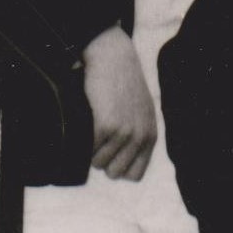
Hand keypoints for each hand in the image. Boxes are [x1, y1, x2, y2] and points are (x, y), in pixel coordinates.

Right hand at [81, 26, 156, 180]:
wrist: (114, 58)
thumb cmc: (122, 83)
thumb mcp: (140, 111)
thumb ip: (137, 136)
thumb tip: (118, 166)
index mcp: (150, 137)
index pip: (134, 175)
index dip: (118, 166)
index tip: (110, 151)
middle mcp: (140, 137)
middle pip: (114, 173)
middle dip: (102, 159)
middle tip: (98, 137)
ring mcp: (124, 133)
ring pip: (98, 163)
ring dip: (90, 149)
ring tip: (91, 126)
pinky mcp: (107, 126)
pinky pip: (89, 149)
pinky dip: (83, 140)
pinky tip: (86, 123)